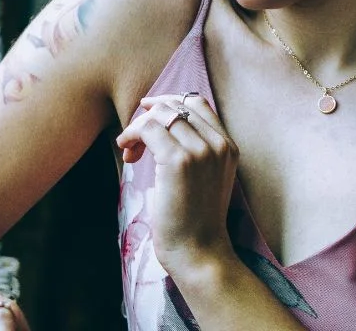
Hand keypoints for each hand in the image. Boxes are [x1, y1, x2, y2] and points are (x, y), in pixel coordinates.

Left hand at [115, 93, 238, 271]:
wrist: (199, 252)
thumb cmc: (193, 220)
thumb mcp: (203, 177)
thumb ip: (193, 149)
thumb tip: (158, 122)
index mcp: (228, 146)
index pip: (196, 103)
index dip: (167, 103)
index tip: (147, 114)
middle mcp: (218, 144)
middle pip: (175, 105)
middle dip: (148, 116)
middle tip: (134, 140)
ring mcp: (201, 151)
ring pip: (160, 114)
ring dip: (137, 128)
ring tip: (130, 151)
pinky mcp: (180, 160)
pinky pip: (148, 128)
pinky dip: (131, 135)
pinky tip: (127, 153)